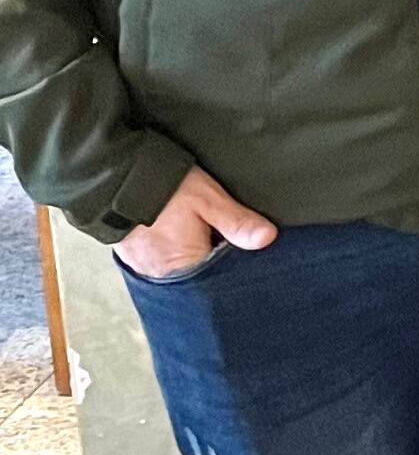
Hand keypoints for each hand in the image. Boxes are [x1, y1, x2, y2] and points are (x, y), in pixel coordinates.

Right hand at [113, 166, 277, 283]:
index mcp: (186, 266)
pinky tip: (179, 233)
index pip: (223, 276)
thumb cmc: (164, 189)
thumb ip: (237, 222)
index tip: (236, 241)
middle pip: (202, 274)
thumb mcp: (208, 200)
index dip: (234, 259)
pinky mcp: (136, 261)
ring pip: (184, 269)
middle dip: (214, 255)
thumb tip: (267, 238)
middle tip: (213, 230)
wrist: (116, 178)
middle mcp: (164, 276)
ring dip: (194, 253)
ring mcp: (147, 270)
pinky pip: (164, 262)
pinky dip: (174, 251)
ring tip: (194, 230)